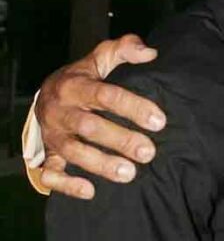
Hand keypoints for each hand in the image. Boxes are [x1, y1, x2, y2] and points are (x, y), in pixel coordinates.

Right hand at [36, 35, 164, 198]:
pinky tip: (90, 191)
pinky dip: (67, 184)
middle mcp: (62, 111)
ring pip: (73, 152)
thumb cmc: (84, 77)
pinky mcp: (48, 154)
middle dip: (120, 140)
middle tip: (149, 152)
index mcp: (76, 86)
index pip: (106, 95)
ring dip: (100, 164)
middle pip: (90, 127)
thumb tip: (151, 52)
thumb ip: (125, 49)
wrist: (46, 94)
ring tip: (129, 173)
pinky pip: (50, 173)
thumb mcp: (100, 57)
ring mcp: (53, 134)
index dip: (133, 107)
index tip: (159, 121)